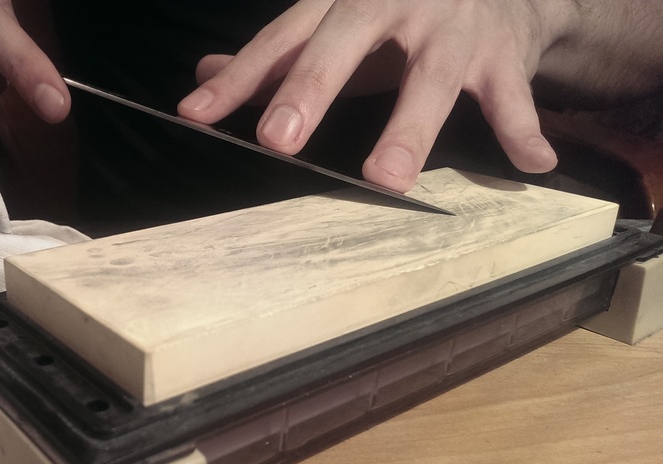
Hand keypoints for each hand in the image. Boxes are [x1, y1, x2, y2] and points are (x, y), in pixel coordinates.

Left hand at [178, 0, 570, 192]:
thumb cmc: (398, 15)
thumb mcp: (332, 27)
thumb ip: (274, 57)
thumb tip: (202, 75)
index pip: (283, 39)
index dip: (240, 77)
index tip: (198, 115)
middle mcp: (395, 2)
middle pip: (347, 41)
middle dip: (312, 87)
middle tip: (278, 139)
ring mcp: (453, 28)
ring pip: (431, 78)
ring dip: (409, 130)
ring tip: (387, 180)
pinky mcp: (504, 53)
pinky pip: (514, 95)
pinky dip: (523, 130)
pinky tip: (532, 166)